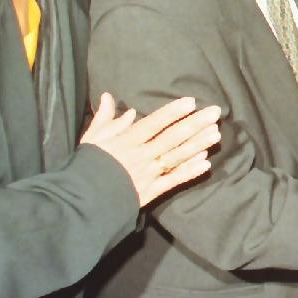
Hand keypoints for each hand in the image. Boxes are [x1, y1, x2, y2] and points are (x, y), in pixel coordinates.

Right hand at [82, 93, 220, 207]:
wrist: (81, 200)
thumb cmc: (86, 166)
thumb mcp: (92, 138)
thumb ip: (104, 118)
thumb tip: (108, 96)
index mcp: (126, 141)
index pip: (153, 123)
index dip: (172, 112)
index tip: (191, 101)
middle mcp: (141, 155)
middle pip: (172, 137)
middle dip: (195, 124)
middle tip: (216, 112)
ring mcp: (148, 174)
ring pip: (177, 157)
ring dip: (198, 145)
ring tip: (216, 133)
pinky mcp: (151, 191)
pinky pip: (173, 180)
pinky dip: (189, 172)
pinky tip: (206, 163)